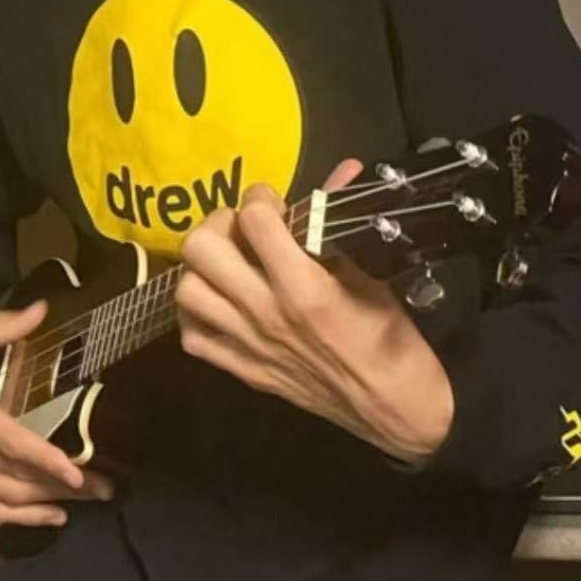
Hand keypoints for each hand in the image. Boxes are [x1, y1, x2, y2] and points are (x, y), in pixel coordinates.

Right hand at [0, 301, 114, 527]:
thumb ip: (1, 326)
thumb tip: (42, 310)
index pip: (11, 442)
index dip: (46, 460)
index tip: (78, 473)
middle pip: (14, 476)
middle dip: (63, 487)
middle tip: (104, 489)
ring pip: (3, 498)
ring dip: (46, 503)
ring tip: (86, 502)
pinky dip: (19, 518)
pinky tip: (50, 518)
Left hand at [175, 160, 453, 464]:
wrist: (394, 409)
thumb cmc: (390, 339)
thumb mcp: (373, 274)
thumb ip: (342, 222)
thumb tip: (341, 170)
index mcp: (304, 287)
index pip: (255, 221)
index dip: (261, 197)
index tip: (272, 201)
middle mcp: (265, 314)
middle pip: (202, 250)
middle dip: (218, 224)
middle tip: (241, 227)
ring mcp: (247, 344)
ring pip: (187, 290)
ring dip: (201, 268)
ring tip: (226, 262)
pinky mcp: (241, 370)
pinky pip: (191, 336)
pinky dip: (196, 314)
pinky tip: (218, 302)